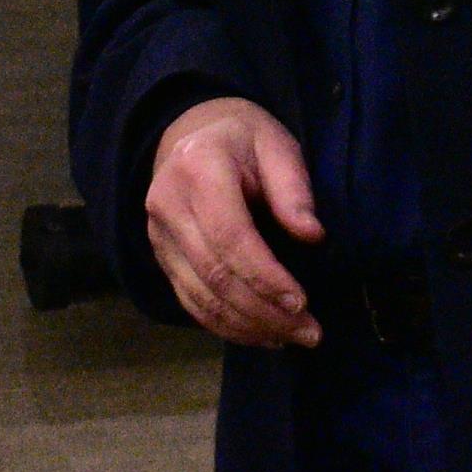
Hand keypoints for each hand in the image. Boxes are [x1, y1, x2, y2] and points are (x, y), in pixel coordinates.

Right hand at [146, 97, 325, 347]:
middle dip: (263, 311)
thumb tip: (313, 235)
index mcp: (198, 167)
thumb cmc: (243, 137)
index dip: (264, 276)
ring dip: (248, 327)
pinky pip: (191, 302)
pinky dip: (226, 325)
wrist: (192, 133)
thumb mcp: (276, 143)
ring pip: (201, 297)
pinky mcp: (161, 257)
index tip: (301, 302)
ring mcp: (159, 235)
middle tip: (309, 332)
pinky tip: (262, 333)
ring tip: (292, 338)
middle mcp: (168, 204)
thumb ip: (293, 188)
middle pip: (214, 275)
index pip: (230, 236)